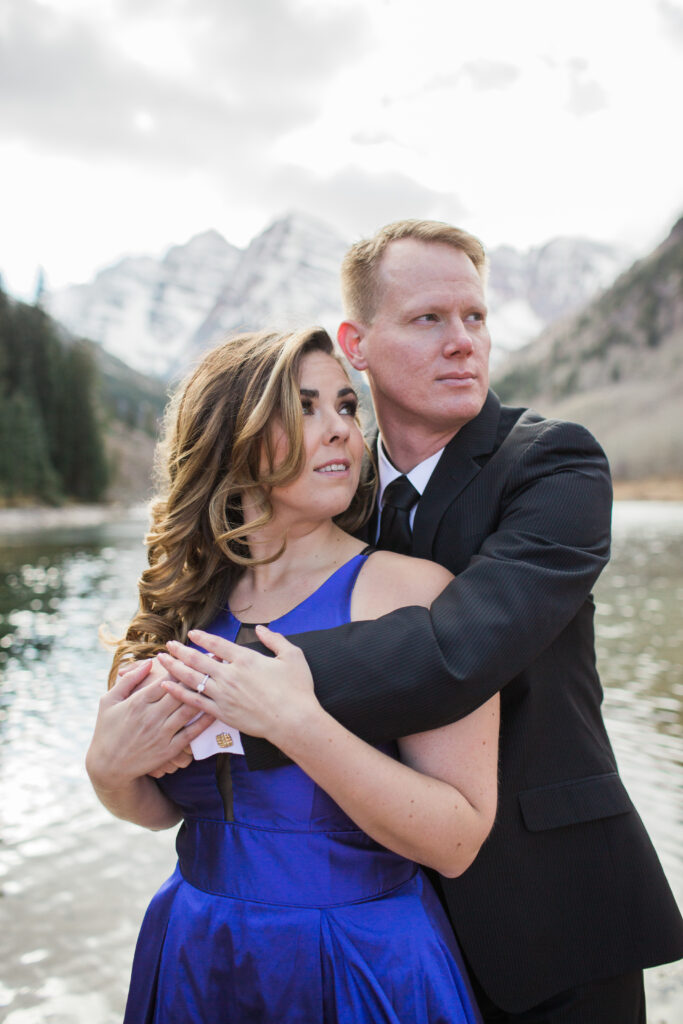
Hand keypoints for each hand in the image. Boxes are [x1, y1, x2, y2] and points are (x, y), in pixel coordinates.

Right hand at [86, 660, 211, 789]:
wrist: (108, 767)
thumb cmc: (107, 729)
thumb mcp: (109, 701)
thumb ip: (129, 680)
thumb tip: (150, 662)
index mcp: (138, 702)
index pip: (165, 679)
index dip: (182, 666)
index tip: (195, 655)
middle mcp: (151, 716)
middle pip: (180, 692)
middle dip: (197, 676)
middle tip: (214, 663)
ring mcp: (161, 733)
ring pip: (188, 710)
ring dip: (204, 695)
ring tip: (218, 682)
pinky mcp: (168, 750)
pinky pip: (191, 733)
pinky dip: (204, 721)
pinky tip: (215, 710)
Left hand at [157, 626, 320, 743]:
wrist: (293, 721)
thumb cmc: (297, 689)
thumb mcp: (292, 656)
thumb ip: (275, 639)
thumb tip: (261, 628)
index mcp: (246, 659)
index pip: (218, 644)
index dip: (203, 638)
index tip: (192, 634)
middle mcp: (230, 675)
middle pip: (198, 659)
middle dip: (180, 651)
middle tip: (168, 645)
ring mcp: (223, 695)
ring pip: (192, 678)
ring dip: (174, 668)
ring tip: (162, 661)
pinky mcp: (222, 713)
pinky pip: (195, 701)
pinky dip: (179, 693)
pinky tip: (167, 686)